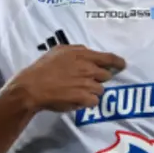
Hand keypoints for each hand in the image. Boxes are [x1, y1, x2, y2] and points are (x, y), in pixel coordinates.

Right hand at [9, 45, 125, 112]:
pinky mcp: (84, 97)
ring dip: (92, 92)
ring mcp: (87, 83)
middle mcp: (88, 68)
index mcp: (82, 55)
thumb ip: (76, 50)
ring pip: (100, 90)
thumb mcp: (58, 51)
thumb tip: (88, 52)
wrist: (31, 88)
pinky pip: (94, 101)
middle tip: (85, 81)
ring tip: (77, 91)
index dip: (118, 62)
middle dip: (98, 79)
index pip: (109, 58)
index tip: (122, 65)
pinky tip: (76, 100)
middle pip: (106, 75)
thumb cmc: (42, 69)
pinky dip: (87, 102)